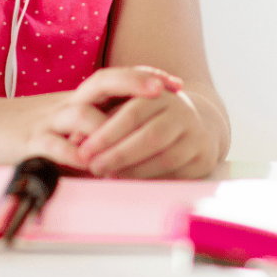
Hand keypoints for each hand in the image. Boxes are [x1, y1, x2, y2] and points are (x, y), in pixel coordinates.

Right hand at [0, 66, 181, 168]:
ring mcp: (49, 120)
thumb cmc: (30, 125)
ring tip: (132, 138)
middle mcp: (68, 102)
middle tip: (161, 91)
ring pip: (81, 112)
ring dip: (106, 126)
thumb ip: (97, 121)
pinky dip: (71, 153)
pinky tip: (88, 164)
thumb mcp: (68, 118)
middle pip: (104, 81)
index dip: (145, 77)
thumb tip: (137, 131)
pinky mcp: (29, 141)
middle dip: (135, 84)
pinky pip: (53, 145)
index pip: (117, 78)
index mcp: (79, 96)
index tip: (175, 83)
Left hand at [74, 85, 221, 178]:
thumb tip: (73, 139)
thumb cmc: (151, 115)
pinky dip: (151, 179)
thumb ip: (104, 117)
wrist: (197, 122)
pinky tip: (132, 182)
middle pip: (149, 136)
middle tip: (94, 168)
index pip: (132, 113)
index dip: (106, 134)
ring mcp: (195, 136)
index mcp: (160, 94)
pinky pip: (176, 174)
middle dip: (118, 155)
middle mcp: (182, 112)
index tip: (84, 151)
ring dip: (133, 171)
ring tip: (109, 176)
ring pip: (164, 158)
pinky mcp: (203, 158)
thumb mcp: (130, 106)